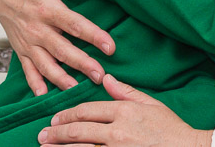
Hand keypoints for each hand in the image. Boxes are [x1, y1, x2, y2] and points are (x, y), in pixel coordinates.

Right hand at [0, 0, 114, 94]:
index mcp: (47, 9)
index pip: (74, 24)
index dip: (93, 36)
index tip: (110, 47)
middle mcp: (37, 29)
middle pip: (62, 50)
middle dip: (82, 64)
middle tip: (100, 76)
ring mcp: (28, 42)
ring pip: (46, 64)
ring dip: (62, 79)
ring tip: (77, 90)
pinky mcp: (21, 50)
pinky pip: (28, 70)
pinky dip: (35, 83)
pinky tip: (44, 95)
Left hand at [37, 74, 211, 145]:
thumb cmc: (171, 129)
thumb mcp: (151, 105)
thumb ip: (126, 92)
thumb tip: (106, 78)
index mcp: (125, 111)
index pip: (88, 110)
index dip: (68, 114)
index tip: (56, 118)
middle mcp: (118, 131)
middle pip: (79, 130)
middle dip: (57, 132)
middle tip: (43, 134)